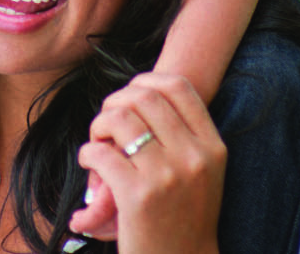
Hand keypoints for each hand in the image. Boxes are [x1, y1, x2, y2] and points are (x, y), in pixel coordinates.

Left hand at [74, 73, 225, 253]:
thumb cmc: (184, 217)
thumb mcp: (203, 173)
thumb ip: (184, 135)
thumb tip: (140, 92)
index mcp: (212, 148)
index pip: (178, 86)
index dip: (145, 81)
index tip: (129, 96)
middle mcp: (193, 157)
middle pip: (144, 96)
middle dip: (115, 101)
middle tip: (106, 123)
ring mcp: (167, 176)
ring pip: (120, 118)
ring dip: (99, 125)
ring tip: (97, 143)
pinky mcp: (138, 196)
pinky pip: (100, 153)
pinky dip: (87, 153)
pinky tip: (90, 164)